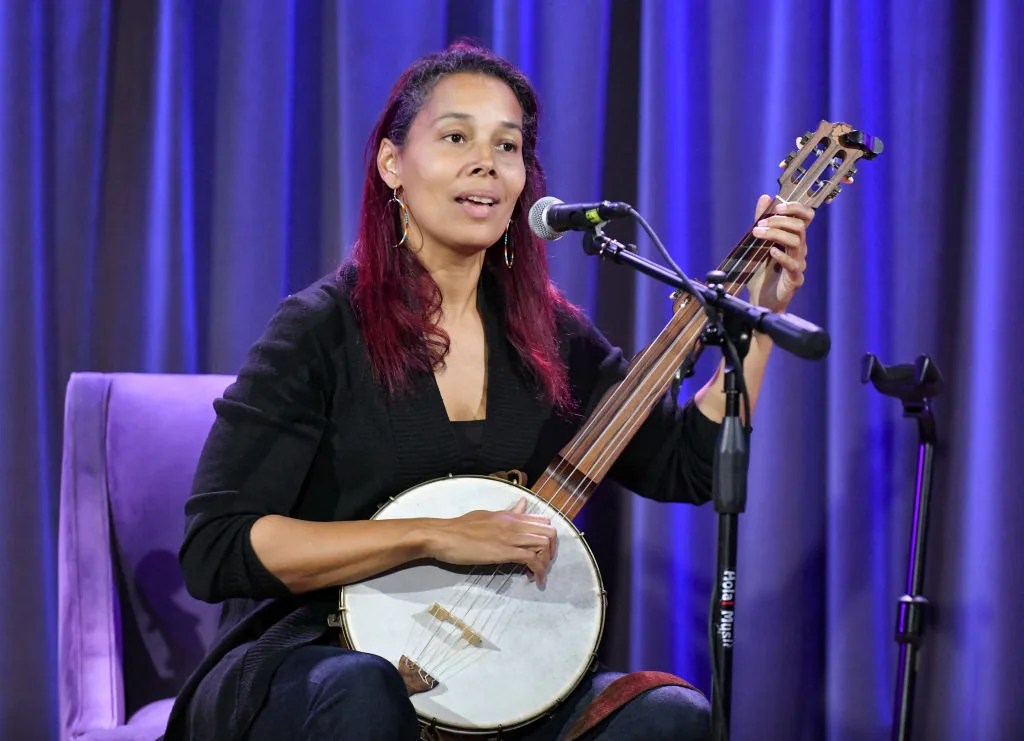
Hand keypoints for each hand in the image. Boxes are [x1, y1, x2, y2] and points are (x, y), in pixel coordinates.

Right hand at [425, 498, 557, 585]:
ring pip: (543, 545)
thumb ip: (507, 513)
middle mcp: (514, 524)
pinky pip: (531, 559)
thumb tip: (521, 504)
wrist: (444, 536)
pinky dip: (538, 570)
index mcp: (510, 515)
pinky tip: (534, 579)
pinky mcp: (504, 552)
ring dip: (546, 561)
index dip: (548, 537)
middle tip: (543, 563)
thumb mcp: (488, 515)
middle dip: (551, 550)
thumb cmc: (460, 527)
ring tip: (538, 573)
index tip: (542, 550)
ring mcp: (510, 537)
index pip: (543, 520)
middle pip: (549, 532)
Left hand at [746, 194, 813, 312]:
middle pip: (799, 227)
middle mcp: (799, 250)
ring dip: (776, 234)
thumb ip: (761, 222)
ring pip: (796, 242)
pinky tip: (770, 252)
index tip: (777, 206)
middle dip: (778, 221)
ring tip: (758, 234)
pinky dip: (781, 256)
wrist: (761, 300)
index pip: (805, 217)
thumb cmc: (761, 273)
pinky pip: (793, 265)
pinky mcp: (795, 279)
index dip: (795, 208)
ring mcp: (798, 264)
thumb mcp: (756, 244)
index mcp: (793, 239)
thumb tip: (764, 198)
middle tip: (759, 225)